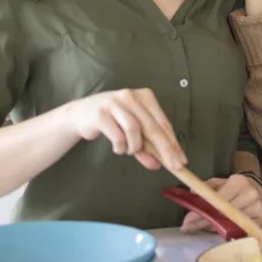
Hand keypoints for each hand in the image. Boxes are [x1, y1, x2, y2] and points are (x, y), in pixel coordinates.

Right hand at [60, 88, 185, 170]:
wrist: (80, 114)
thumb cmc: (112, 121)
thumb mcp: (132, 132)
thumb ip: (146, 147)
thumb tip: (158, 164)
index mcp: (144, 96)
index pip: (163, 123)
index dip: (173, 143)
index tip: (182, 161)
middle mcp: (131, 96)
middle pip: (153, 127)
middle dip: (165, 149)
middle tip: (173, 166)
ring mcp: (115, 103)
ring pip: (135, 130)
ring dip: (135, 147)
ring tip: (129, 151)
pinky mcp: (101, 113)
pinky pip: (117, 136)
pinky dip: (121, 147)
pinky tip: (118, 148)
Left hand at [180, 174, 261, 231]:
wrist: (259, 188)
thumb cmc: (236, 187)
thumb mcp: (221, 182)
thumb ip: (207, 186)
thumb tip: (192, 193)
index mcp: (239, 182)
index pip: (218, 200)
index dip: (202, 211)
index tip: (187, 219)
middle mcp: (250, 195)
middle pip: (224, 214)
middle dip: (203, 222)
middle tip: (188, 227)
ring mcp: (258, 208)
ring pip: (232, 224)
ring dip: (214, 228)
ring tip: (200, 229)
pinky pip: (242, 231)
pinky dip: (229, 232)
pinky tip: (219, 233)